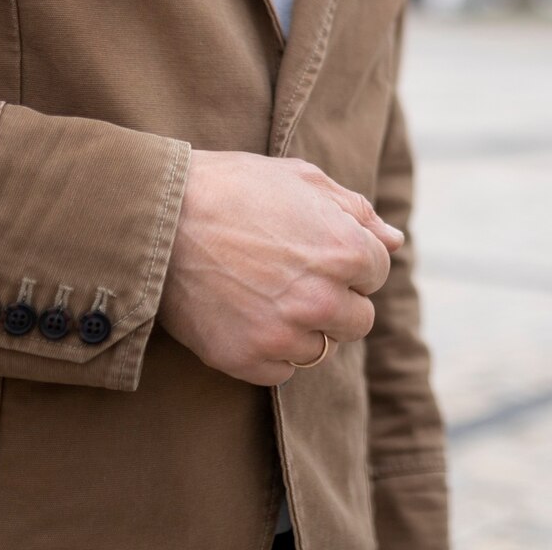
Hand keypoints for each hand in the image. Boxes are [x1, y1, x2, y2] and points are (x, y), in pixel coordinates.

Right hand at [158, 150, 404, 385]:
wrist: (157, 217)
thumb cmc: (232, 187)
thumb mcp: (301, 180)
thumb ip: (357, 212)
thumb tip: (394, 240)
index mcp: (345, 251)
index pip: (377, 272)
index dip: (348, 258)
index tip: (312, 247)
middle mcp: (322, 299)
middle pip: (358, 319)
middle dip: (335, 299)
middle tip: (292, 276)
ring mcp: (284, 334)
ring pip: (323, 349)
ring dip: (305, 329)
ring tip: (267, 295)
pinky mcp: (247, 360)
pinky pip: (282, 371)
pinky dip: (270, 351)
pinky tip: (246, 318)